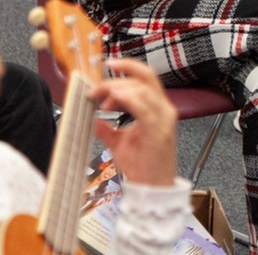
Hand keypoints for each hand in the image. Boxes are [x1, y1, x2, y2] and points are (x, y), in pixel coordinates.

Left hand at [91, 59, 177, 186]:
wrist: (152, 190)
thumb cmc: (141, 167)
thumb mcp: (119, 142)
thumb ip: (107, 128)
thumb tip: (92, 119)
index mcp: (158, 108)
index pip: (145, 77)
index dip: (127, 67)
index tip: (105, 67)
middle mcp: (165, 109)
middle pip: (143, 79)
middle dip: (115, 80)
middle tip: (94, 90)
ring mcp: (163, 120)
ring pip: (143, 90)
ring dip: (117, 90)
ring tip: (100, 101)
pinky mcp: (158, 132)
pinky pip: (144, 108)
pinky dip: (129, 99)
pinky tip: (114, 99)